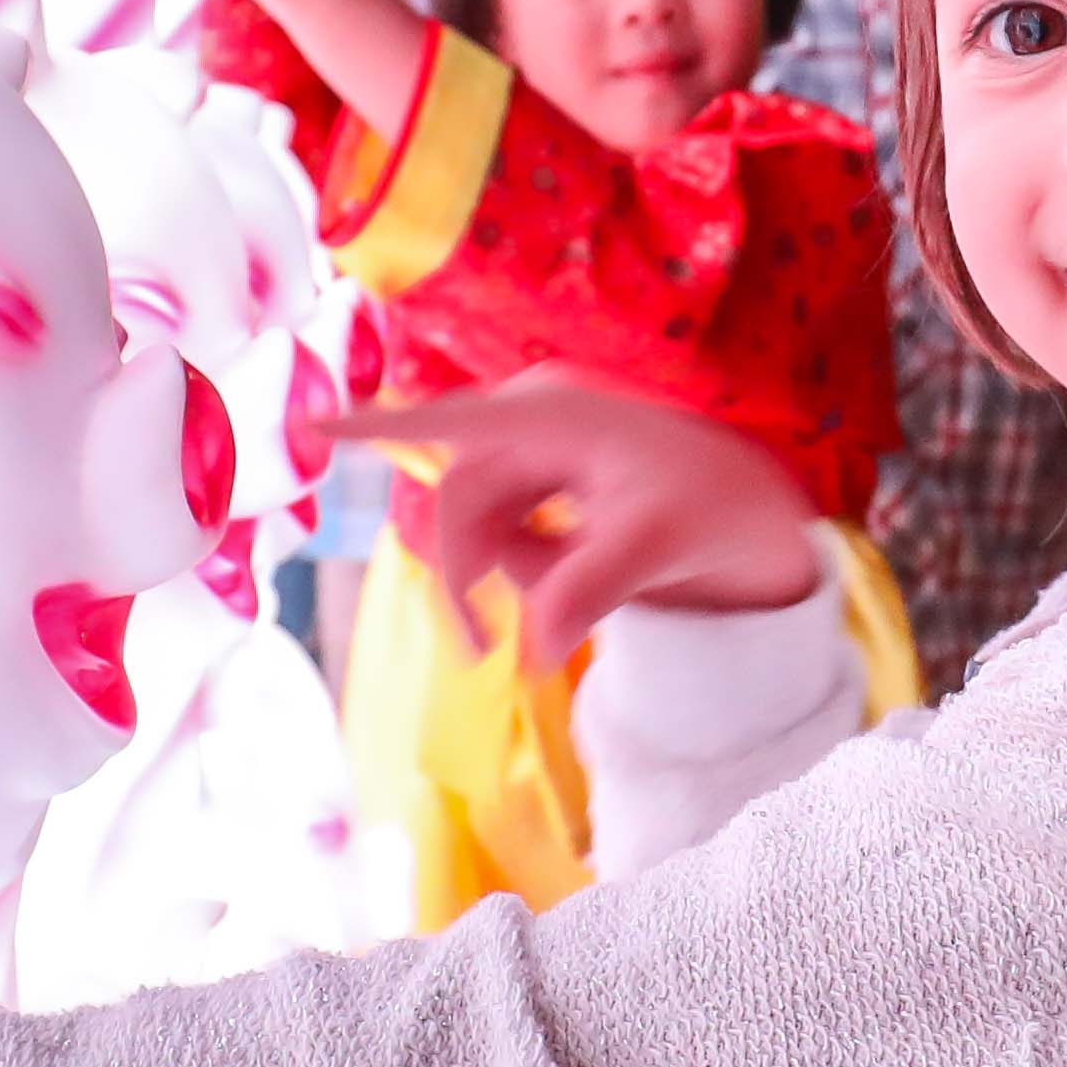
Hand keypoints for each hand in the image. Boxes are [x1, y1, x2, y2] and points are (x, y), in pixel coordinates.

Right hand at [371, 373, 828, 665]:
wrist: (753, 510)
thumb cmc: (711, 506)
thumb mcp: (655, 548)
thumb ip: (587, 591)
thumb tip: (532, 653)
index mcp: (550, 412)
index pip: (448, 424)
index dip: (375, 427)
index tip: (312, 429)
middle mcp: (529, 421)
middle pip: (455, 501)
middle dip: (461, 576)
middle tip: (482, 652)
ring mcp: (531, 451)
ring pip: (474, 525)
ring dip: (500, 576)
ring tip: (574, 598)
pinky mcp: (536, 482)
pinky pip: (500, 535)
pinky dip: (523, 568)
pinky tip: (580, 566)